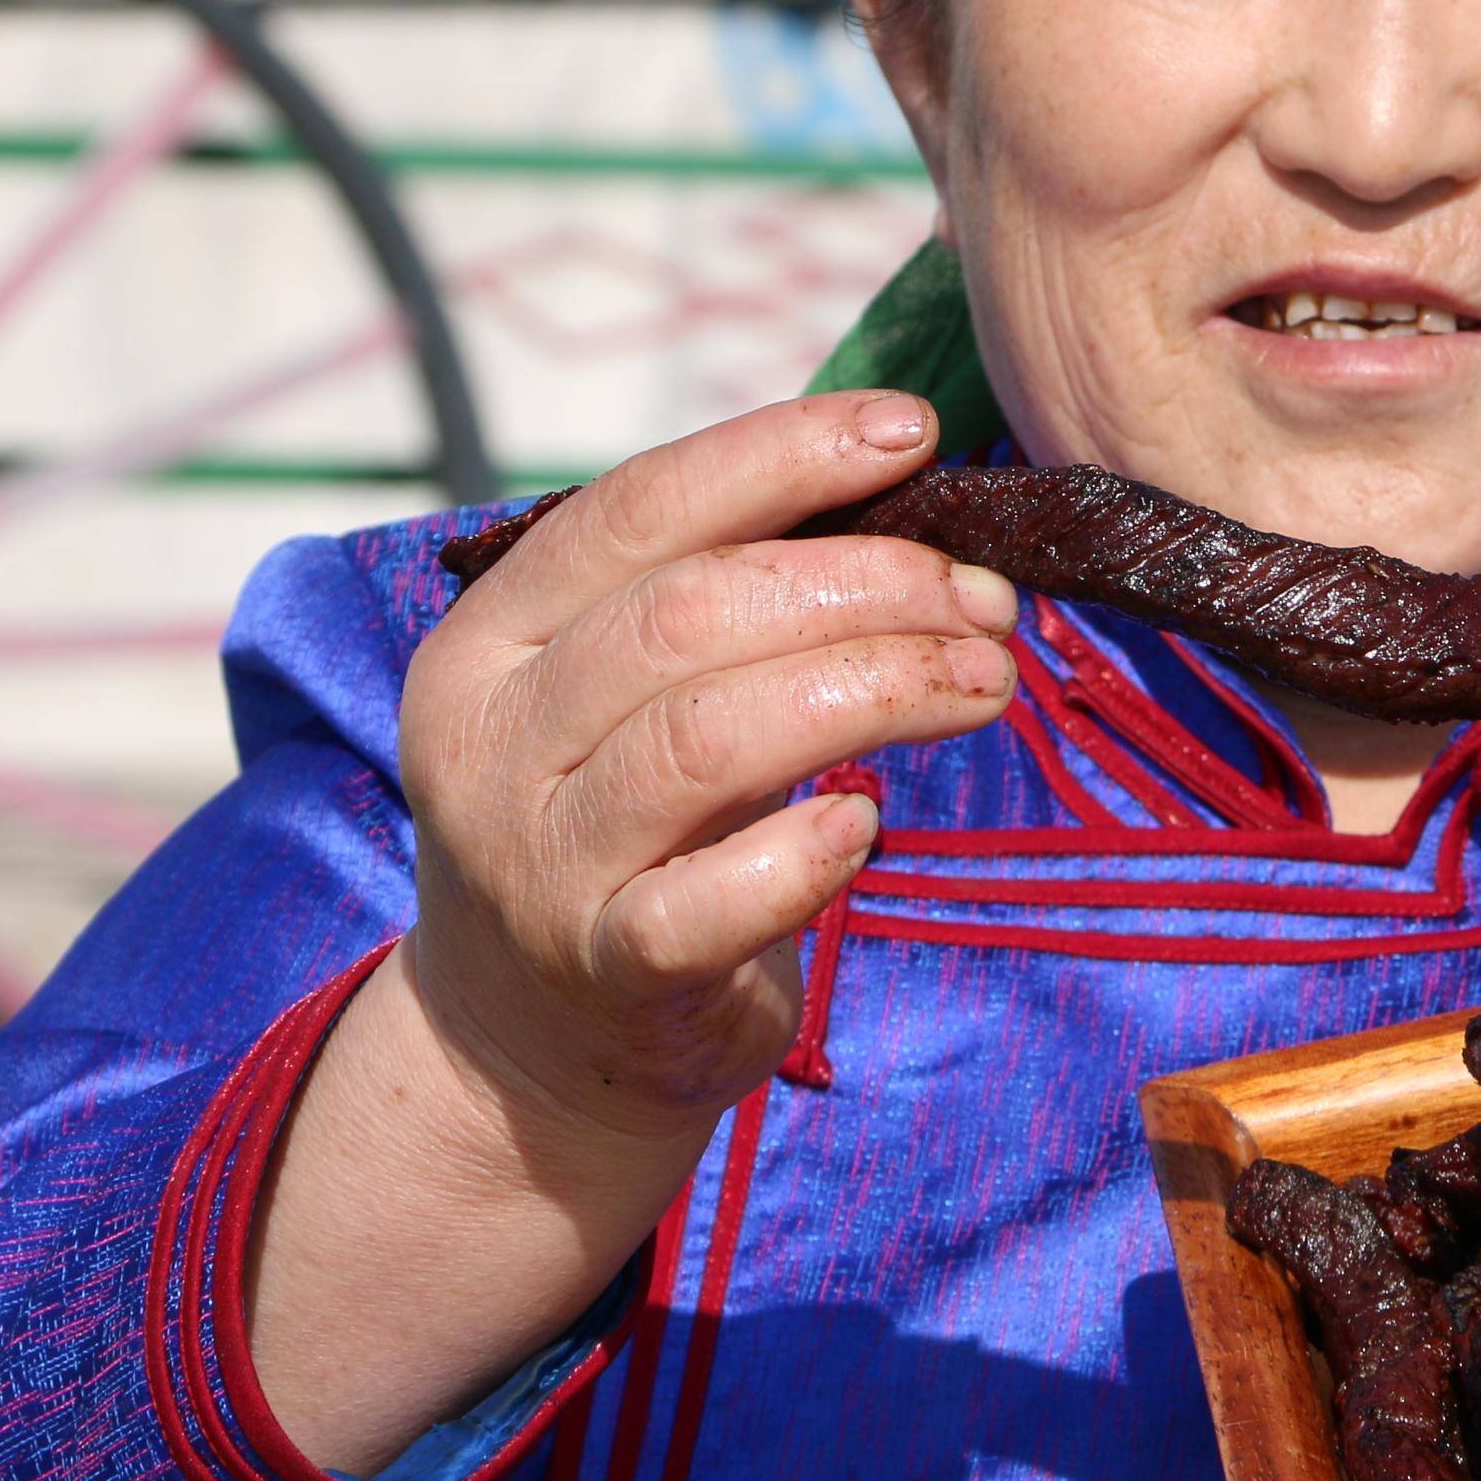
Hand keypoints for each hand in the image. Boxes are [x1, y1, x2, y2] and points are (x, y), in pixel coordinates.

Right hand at [248, 391, 1012, 1471]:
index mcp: (492, 637)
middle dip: (866, 586)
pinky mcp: (606, 973)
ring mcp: (540, 863)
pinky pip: (711, 902)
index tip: (915, 431)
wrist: (529, 1049)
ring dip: (875, 688)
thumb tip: (917, 493)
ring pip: (707, 739)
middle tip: (988, 603)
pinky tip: (868, 825)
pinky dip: (806, 853)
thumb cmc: (632, 825)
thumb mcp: (632, 696)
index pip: (639, 507)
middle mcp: (495, 741)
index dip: (782, 454)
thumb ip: (729, 596)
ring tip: (983, 683)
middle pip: (688, 617)